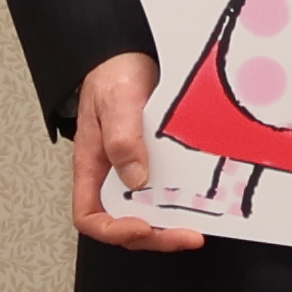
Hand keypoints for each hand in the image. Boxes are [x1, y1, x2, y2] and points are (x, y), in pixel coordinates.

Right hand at [72, 52, 207, 250]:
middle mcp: (112, 174)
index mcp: (92, 165)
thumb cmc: (112, 75)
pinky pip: (167, 193)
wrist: (131, 55)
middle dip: (155, 237)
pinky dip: (183, 205)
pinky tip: (202, 203)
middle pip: (124, 223)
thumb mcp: (115, 100)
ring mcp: (136, 170)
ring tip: (197, 227)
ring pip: (148, 214)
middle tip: (186, 235)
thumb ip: (121, 138)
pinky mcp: (158, 163)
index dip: (112, 230)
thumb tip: (135, 179)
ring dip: (171, 227)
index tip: (141, 226)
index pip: (88, 215)